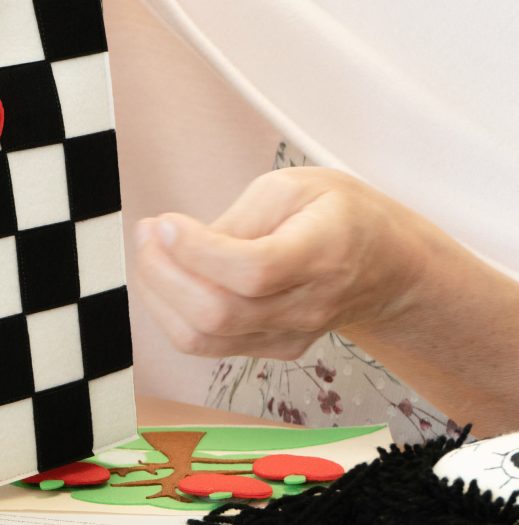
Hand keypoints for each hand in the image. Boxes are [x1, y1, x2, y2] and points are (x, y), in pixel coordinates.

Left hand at [134, 167, 444, 360]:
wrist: (387, 265)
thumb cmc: (340, 216)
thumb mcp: (295, 187)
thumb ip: (239, 219)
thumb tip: (181, 243)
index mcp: (322, 254)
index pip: (252, 271)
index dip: (196, 250)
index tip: (167, 222)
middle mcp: (308, 306)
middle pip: (218, 314)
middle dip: (163, 273)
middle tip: (149, 233)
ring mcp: (289, 335)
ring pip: (203, 338)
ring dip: (158, 295)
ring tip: (151, 251)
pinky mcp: (271, 348)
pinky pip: (206, 344)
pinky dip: (171, 312)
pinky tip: (169, 276)